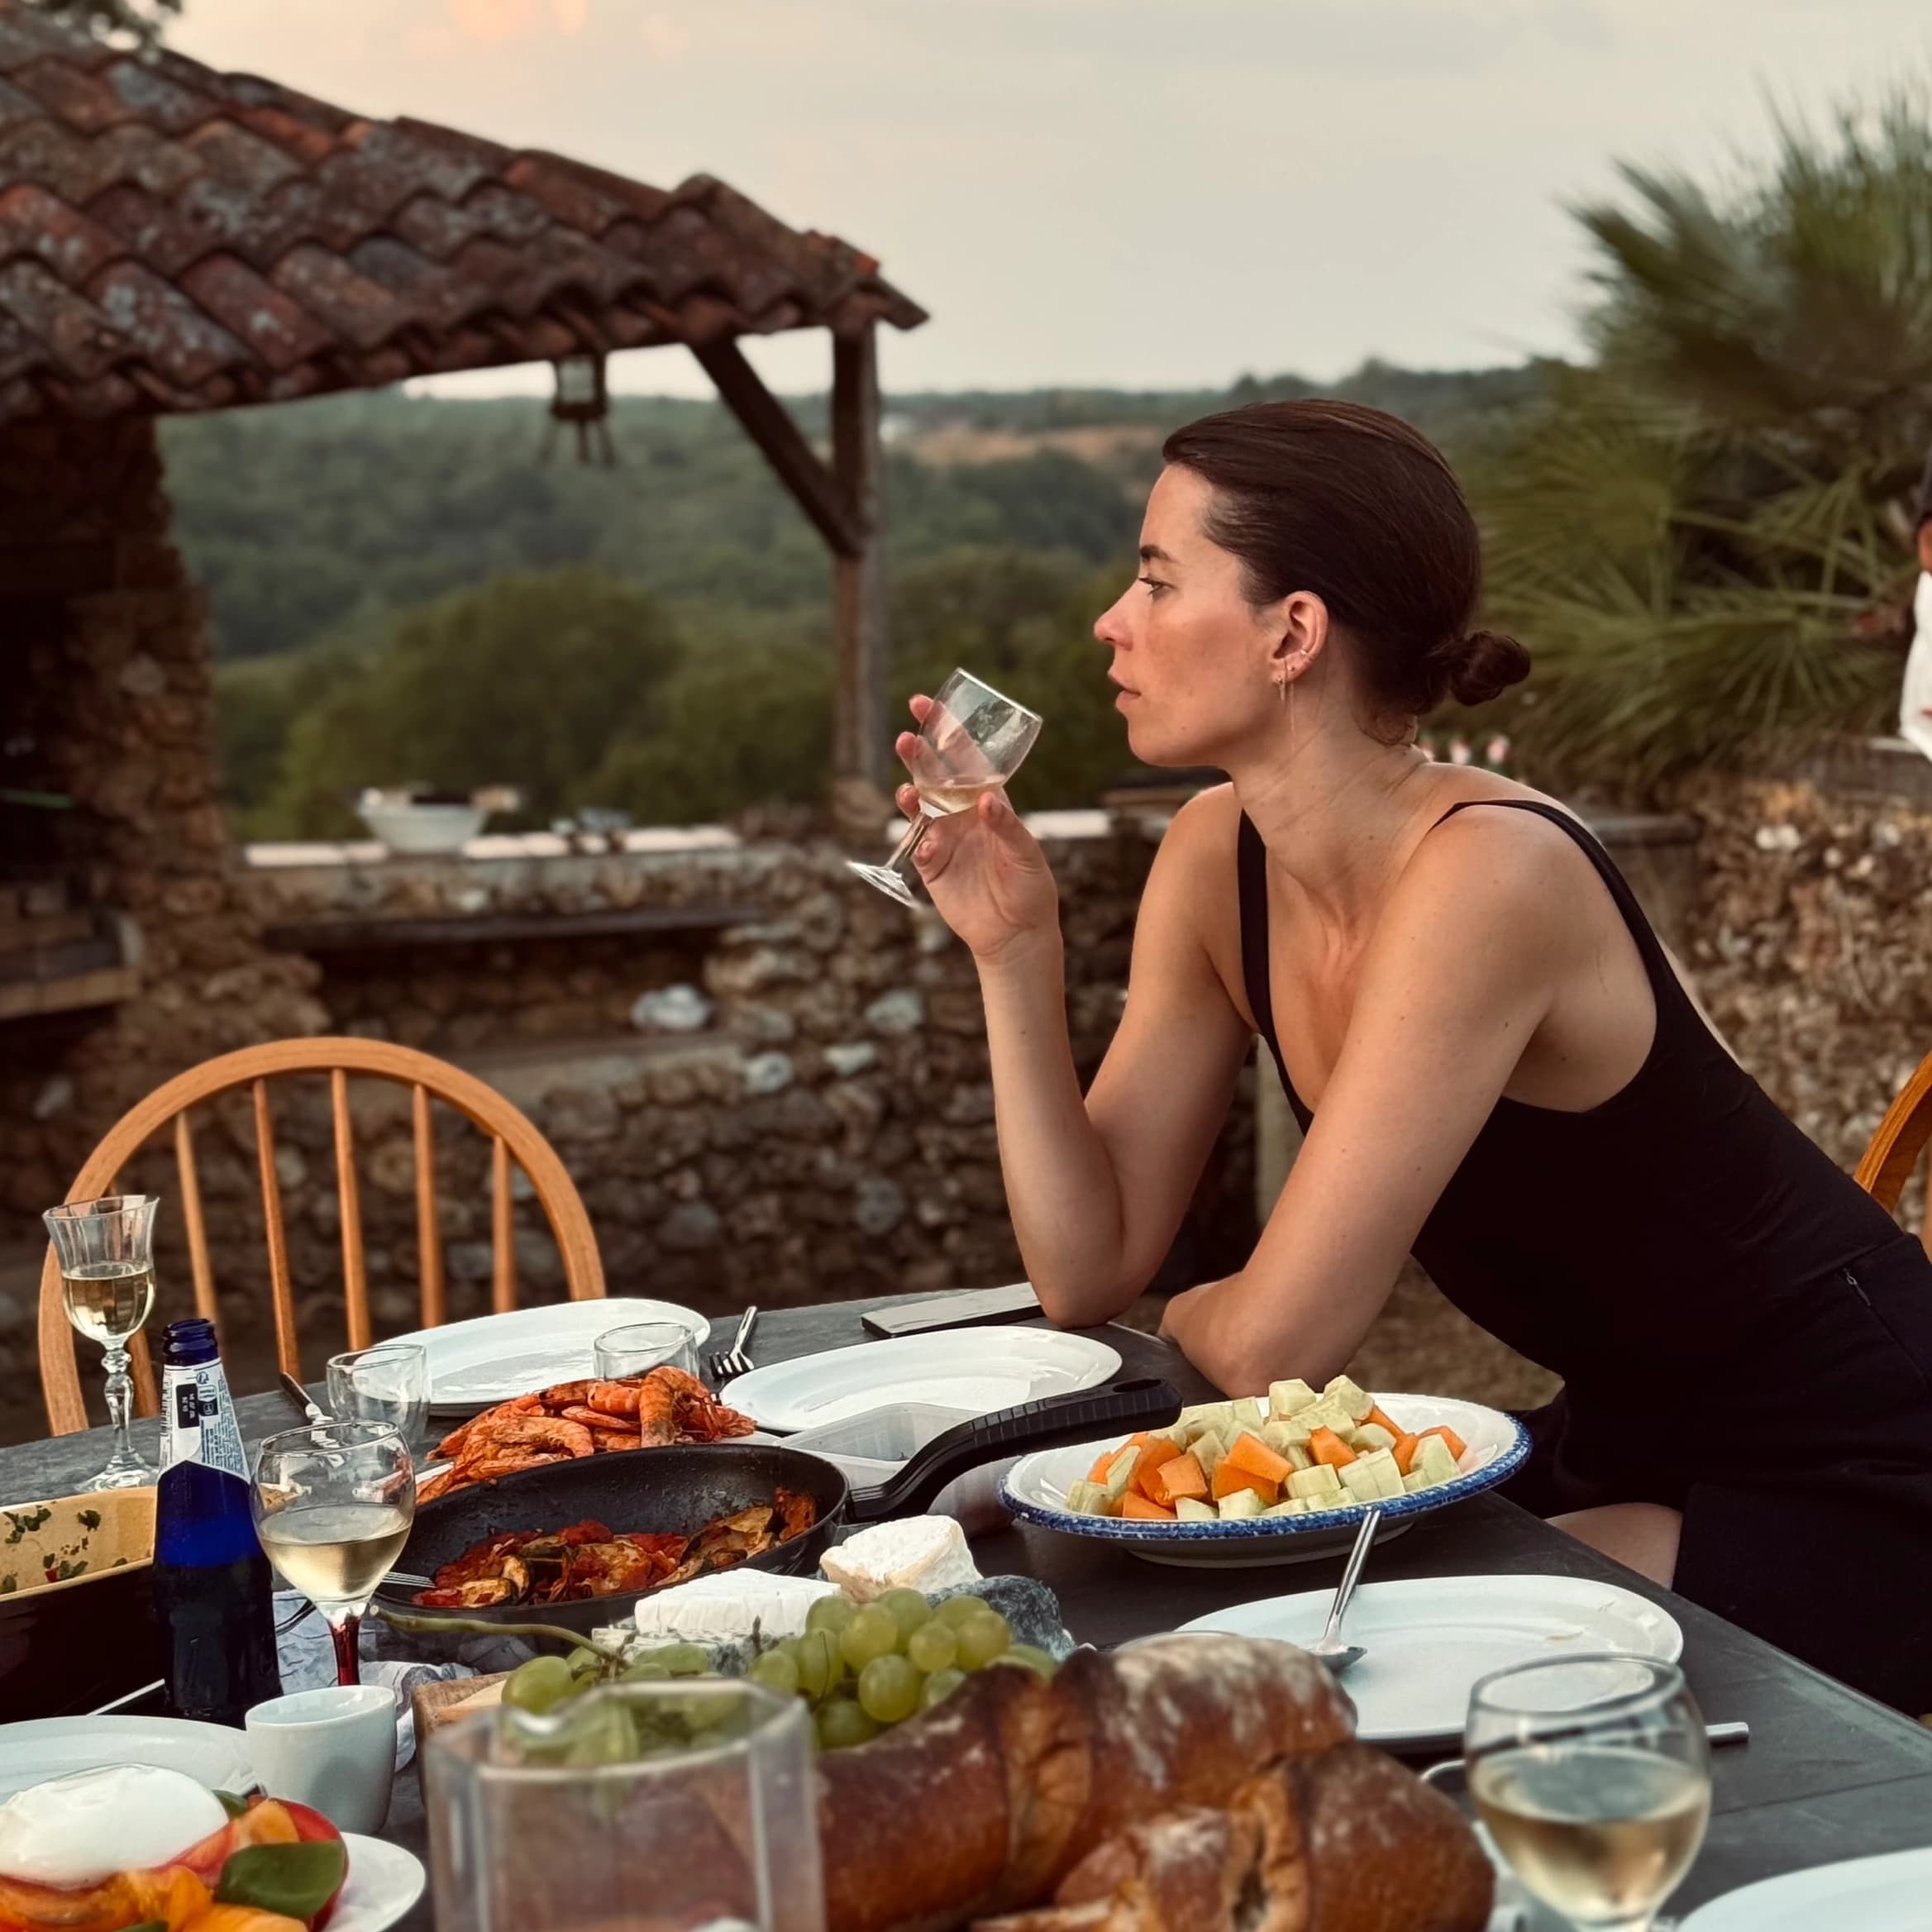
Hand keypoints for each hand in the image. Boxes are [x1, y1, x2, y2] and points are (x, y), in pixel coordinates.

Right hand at [896, 695, 1058, 961]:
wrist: (1016, 934)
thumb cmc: (1031, 889)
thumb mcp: (1027, 855)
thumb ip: (1007, 826)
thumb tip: (984, 800)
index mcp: (990, 801)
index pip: (966, 758)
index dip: (947, 731)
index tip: (929, 706)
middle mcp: (963, 814)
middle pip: (935, 776)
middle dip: (919, 754)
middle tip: (905, 736)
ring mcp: (945, 838)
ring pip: (920, 806)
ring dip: (909, 792)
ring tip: (905, 789)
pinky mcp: (931, 865)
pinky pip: (917, 846)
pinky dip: (917, 841)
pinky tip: (927, 845)